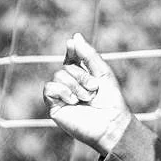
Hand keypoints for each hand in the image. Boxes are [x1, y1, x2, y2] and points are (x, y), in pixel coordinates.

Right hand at [43, 32, 132, 154]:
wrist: (111, 123)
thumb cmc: (110, 100)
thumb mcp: (102, 72)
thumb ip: (88, 54)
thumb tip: (74, 36)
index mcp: (81, 77)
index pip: (71, 58)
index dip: (71, 51)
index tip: (72, 45)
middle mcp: (69, 86)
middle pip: (66, 68)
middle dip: (82, 75)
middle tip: (94, 89)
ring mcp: (61, 97)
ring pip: (58, 76)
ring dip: (75, 85)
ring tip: (86, 99)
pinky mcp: (54, 107)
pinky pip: (49, 88)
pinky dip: (62, 91)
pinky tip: (73, 101)